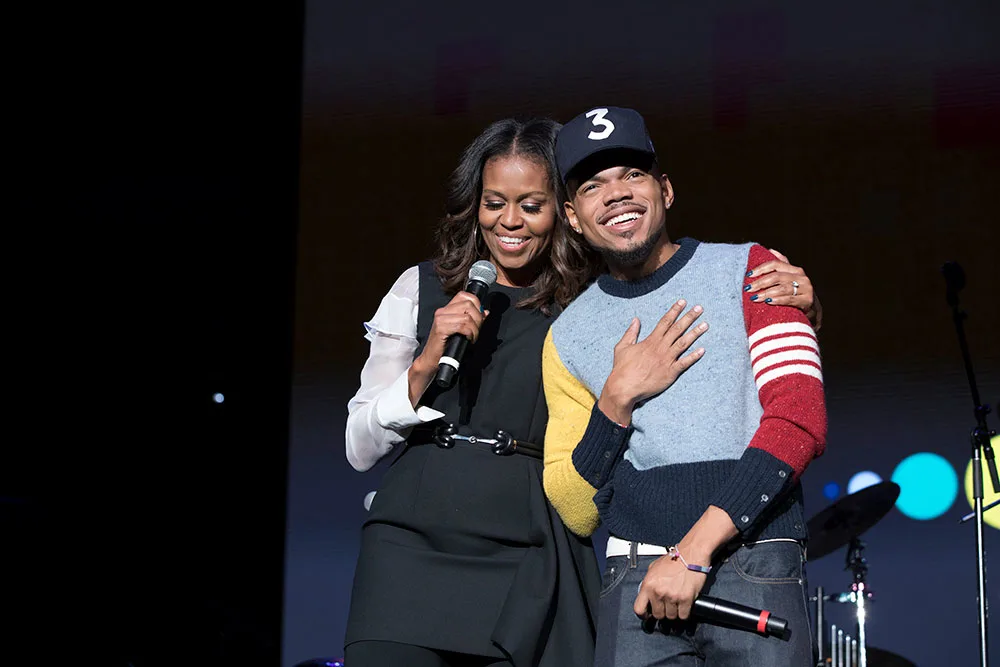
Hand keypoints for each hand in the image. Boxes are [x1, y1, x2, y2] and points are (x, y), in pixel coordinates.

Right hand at [408, 291, 487, 402]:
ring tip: (472, 337)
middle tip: (476, 330)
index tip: (479, 317)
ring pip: (467, 317)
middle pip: (469, 304)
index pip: (465, 295)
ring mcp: (440, 319)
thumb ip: (472, 319)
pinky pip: (462, 326)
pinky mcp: (440, 328)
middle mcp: (442, 311)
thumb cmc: (446, 346)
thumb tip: (485, 312)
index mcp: (447, 309)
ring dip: (475, 329)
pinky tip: (468, 339)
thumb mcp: (461, 330)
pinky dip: (469, 333)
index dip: (476, 304)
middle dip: (478, 318)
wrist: (431, 359)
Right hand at [598, 299, 706, 425]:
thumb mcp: (622, 347)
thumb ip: (631, 332)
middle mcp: (661, 348)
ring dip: (695, 333)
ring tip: (705, 324)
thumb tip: (636, 320)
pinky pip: (685, 363)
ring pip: (684, 343)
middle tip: (699, 308)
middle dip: (689, 317)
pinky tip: (702, 350)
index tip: (683, 302)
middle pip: (678, 329)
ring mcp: (667, 360)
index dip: (675, 311)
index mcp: (650, 340)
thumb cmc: (622, 368)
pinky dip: (694, 356)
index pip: (665, 321)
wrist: (624, 387)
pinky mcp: (670, 373)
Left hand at [634, 550, 709, 621]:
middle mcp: (658, 592)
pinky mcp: (685, 599)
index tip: (648, 615)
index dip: (643, 615)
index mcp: (648, 584)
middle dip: (662, 611)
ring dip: (674, 612)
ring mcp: (672, 596)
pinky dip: (684, 612)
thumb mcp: (654, 568)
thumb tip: (647, 594)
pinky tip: (685, 605)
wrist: (691, 554)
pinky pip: (683, 615)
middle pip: (657, 615)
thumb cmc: (674, 559)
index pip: (639, 609)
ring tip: (677, 602)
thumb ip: (649, 582)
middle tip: (667, 605)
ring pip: (671, 616)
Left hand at [746, 249, 823, 331]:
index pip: (775, 264)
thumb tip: (770, 250)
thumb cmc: (795, 293)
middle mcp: (801, 277)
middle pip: (776, 277)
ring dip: (766, 293)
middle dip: (760, 283)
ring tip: (754, 297)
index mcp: (795, 270)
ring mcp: (806, 289)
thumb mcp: (789, 278)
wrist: (811, 310)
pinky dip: (777, 300)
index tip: (748, 275)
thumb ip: (781, 265)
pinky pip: (789, 299)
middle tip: (748, 289)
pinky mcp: (807, 301)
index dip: (761, 268)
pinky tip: (768, 302)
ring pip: (782, 288)